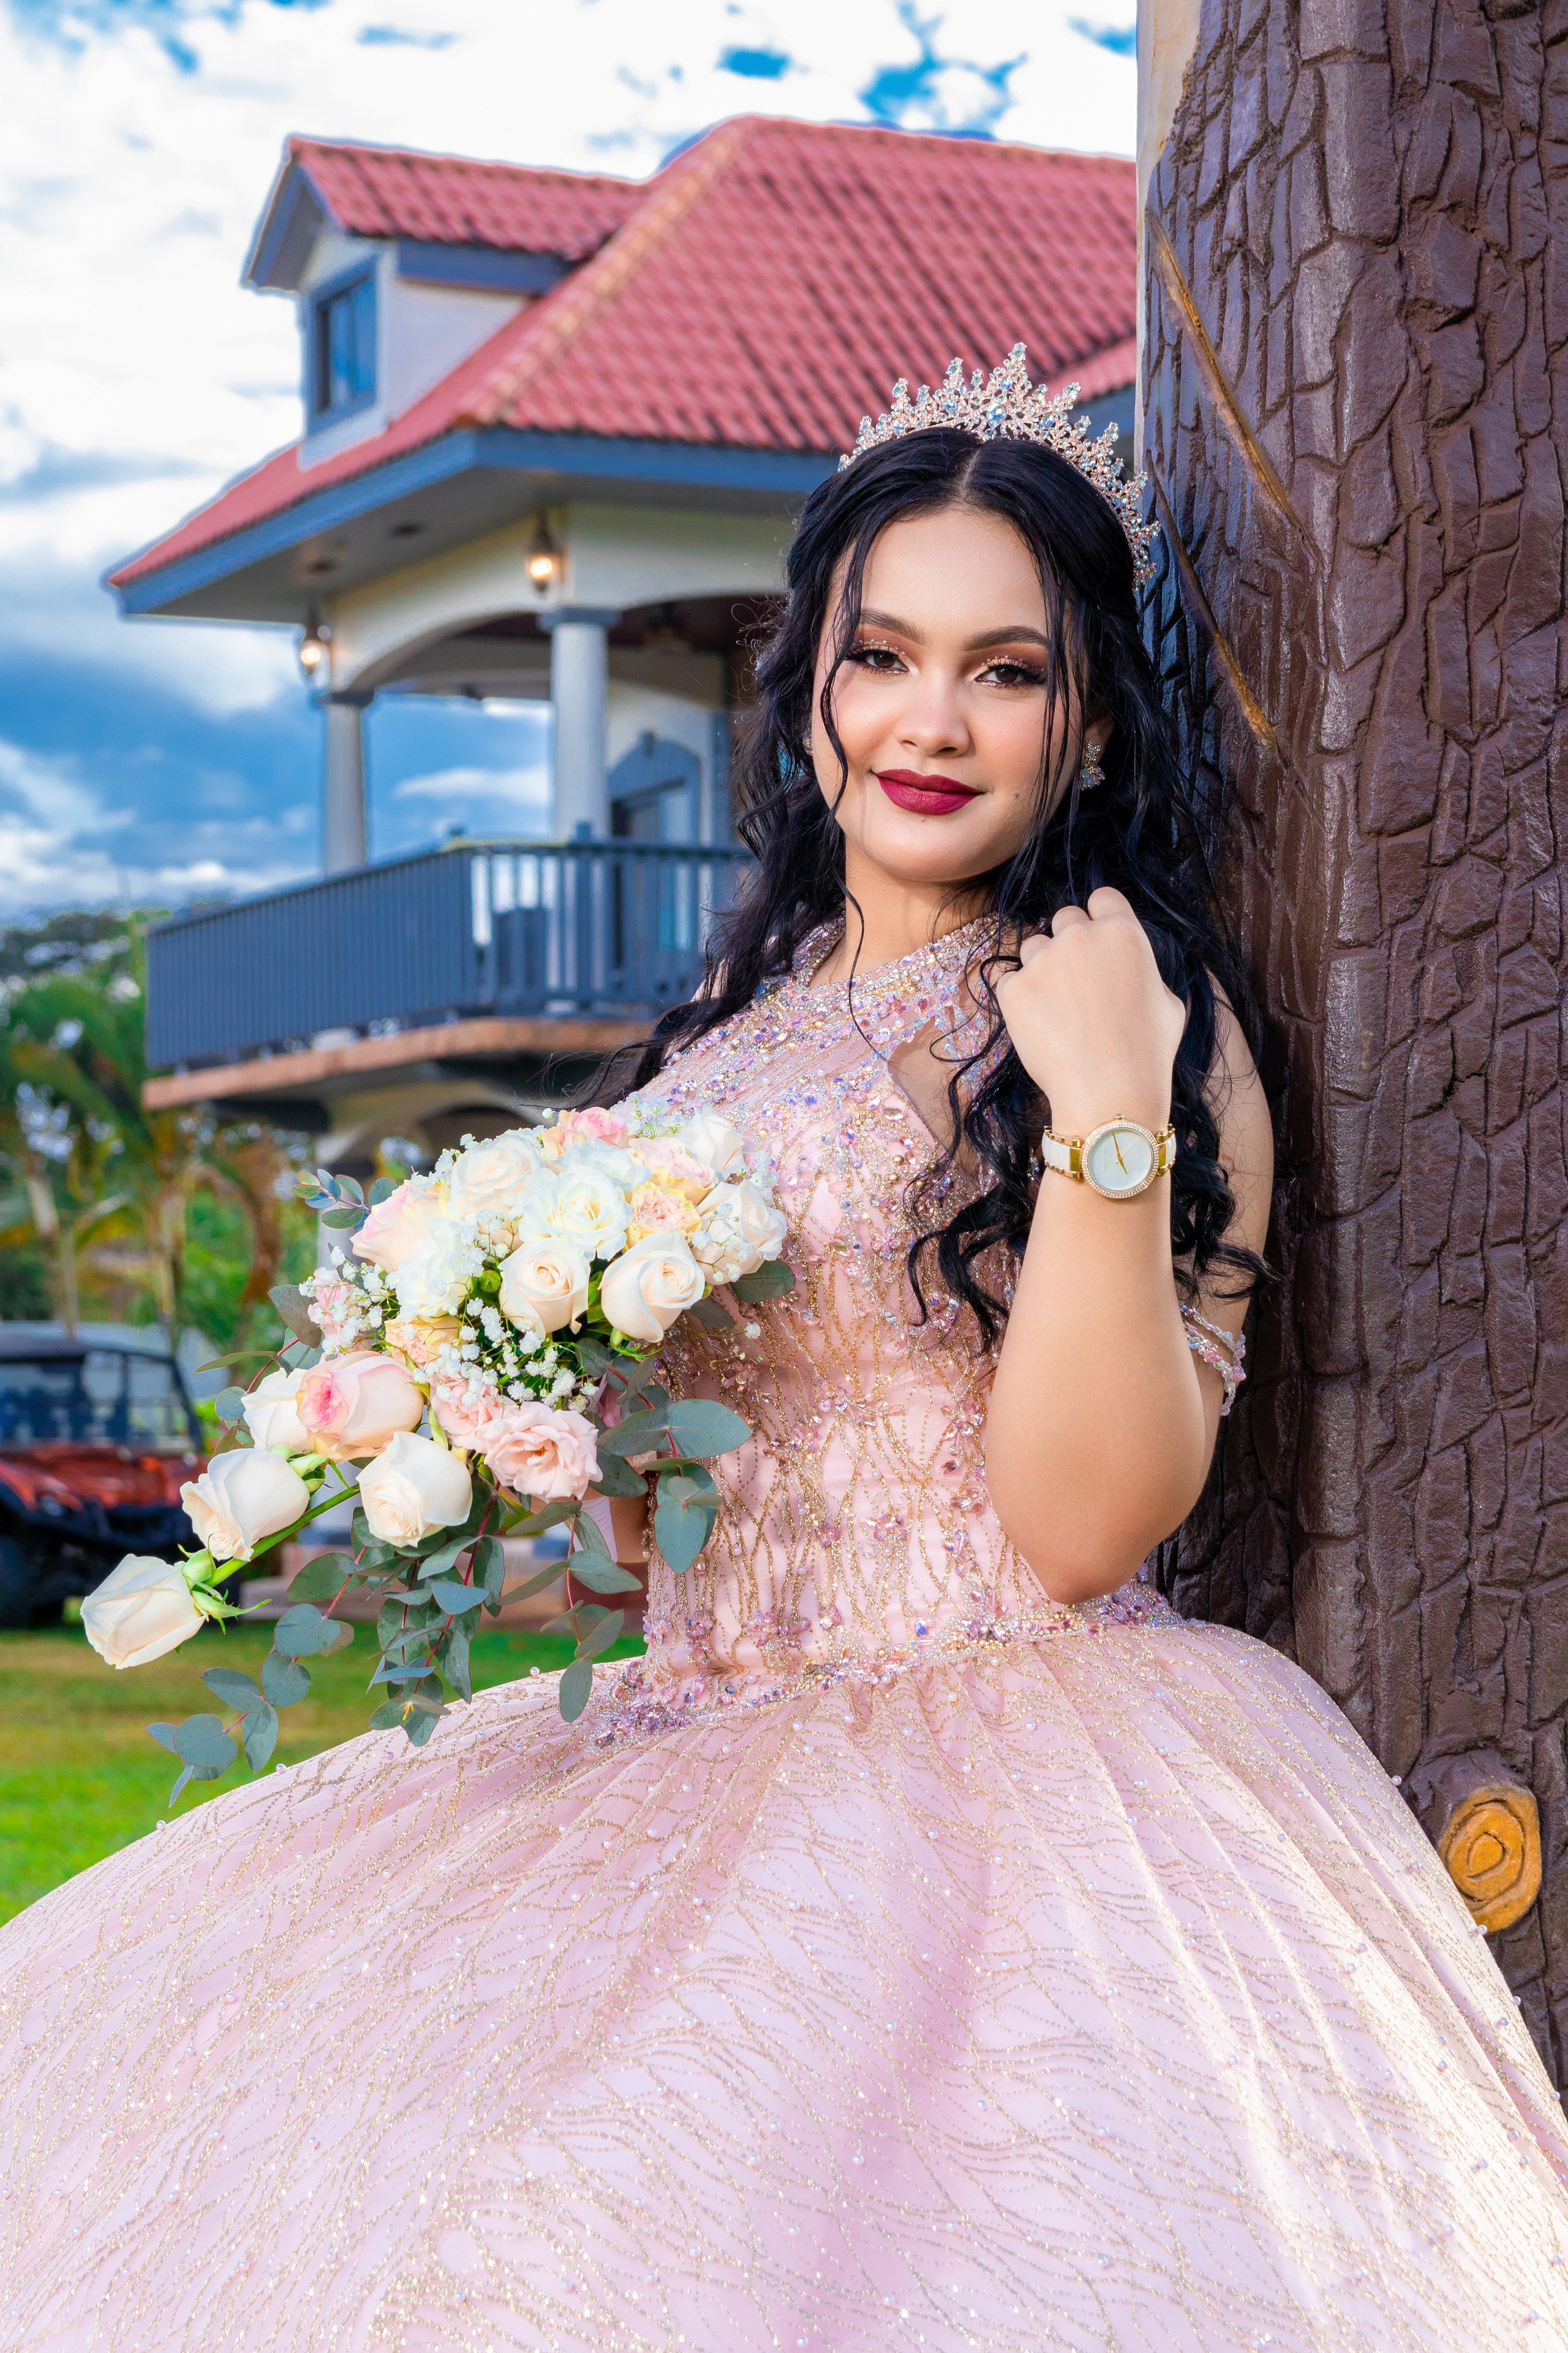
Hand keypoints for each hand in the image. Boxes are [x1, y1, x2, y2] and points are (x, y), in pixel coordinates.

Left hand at [993, 887, 1186, 1137]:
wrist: (1110, 1093)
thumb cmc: (1148, 1052)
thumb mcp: (1169, 1002)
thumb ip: (1146, 971)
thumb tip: (1133, 968)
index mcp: (1123, 931)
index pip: (1101, 898)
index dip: (1099, 918)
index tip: (1097, 942)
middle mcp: (1080, 936)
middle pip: (1063, 918)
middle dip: (1068, 943)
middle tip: (1076, 983)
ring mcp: (1043, 960)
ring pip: (1033, 947)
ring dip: (1042, 968)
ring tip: (1058, 1009)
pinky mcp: (1014, 989)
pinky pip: (1010, 981)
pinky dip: (1020, 998)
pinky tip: (1040, 1025)